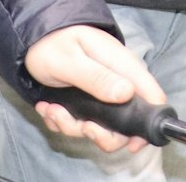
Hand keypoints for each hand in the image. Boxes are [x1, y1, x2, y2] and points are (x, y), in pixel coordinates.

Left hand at [27, 25, 163, 154]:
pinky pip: (82, 122)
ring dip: (73, 126)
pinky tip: (48, 107)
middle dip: (100, 134)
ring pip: (101, 127)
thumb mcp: (70, 60)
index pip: (152, 95)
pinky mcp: (88, 101)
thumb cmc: (52, 43)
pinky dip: (64, 121)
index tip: (131, 144)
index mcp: (122, 66)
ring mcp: (103, 93)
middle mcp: (118, 82)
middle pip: (127, 123)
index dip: (149, 123)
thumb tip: (127, 93)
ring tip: (51, 110)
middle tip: (79, 126)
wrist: (33, 40)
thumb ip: (96, 78)